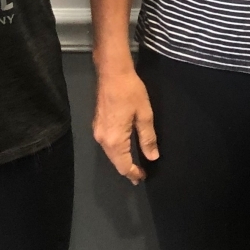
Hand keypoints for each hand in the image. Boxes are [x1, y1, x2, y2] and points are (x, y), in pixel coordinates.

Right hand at [93, 64, 158, 184]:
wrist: (112, 72)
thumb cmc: (130, 91)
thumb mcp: (144, 114)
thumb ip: (147, 138)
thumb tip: (152, 157)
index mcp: (114, 139)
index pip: (123, 165)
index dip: (133, 173)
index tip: (143, 177)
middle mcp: (102, 139)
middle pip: (114, 162)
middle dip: (127, 169)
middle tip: (140, 174)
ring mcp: (97, 131)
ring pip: (110, 153)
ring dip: (121, 159)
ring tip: (134, 163)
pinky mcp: (97, 124)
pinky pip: (107, 144)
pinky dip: (116, 150)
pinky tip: (125, 148)